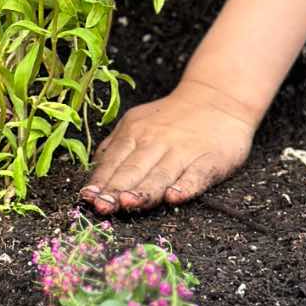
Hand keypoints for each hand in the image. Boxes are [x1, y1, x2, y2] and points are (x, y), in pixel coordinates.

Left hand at [79, 78, 257, 213]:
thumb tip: (94, 175)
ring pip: (160, 175)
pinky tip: (175, 197)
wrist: (219, 98)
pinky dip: (185, 187)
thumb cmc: (173, 119)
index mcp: (135, 132)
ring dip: (143, 191)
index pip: (113, 161)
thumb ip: (116, 148)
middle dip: (116, 189)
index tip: (87, 199)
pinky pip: (196, 175)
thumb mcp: (138, 123)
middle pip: (133, 170)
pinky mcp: (210, 160)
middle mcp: (156, 141)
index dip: (100, 182)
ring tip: (128, 203)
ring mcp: (184, 151)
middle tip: (102, 206)